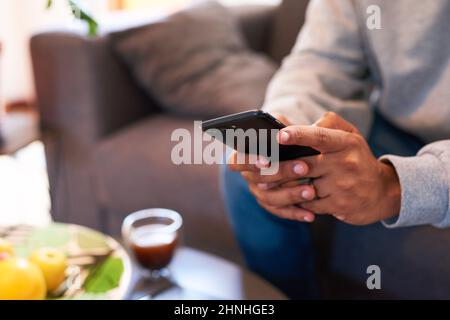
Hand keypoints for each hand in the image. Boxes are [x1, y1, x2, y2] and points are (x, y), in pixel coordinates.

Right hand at [227, 114, 316, 221]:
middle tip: (304, 167)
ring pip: (270, 198)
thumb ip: (282, 125)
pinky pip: (281, 212)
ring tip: (311, 191)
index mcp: (244, 154)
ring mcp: (259, 192)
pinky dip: (296, 213)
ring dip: (291, 194)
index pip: (238, 160)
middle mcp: (249, 175)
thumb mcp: (284, 126)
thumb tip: (286, 130)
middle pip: (259, 178)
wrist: (301, 153)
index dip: (250, 161)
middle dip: (281, 173)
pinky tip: (310, 215)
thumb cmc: (289, 136)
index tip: (267, 161)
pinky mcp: (272, 206)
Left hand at [278, 112, 400, 224]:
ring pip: (304, 186)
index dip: (299, 135)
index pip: (320, 137)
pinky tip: (290, 198)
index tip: (280, 135)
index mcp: (346, 143)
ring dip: (286, 186)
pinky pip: (310, 204)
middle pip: (304, 164)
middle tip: (258, 165)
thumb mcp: (351, 136)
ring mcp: (344, 186)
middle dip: (279, 166)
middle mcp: (346, 163)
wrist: (381, 192)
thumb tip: (303, 122)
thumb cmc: (357, 158)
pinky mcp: (340, 205)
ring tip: (266, 184)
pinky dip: (299, 202)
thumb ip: (328, 124)